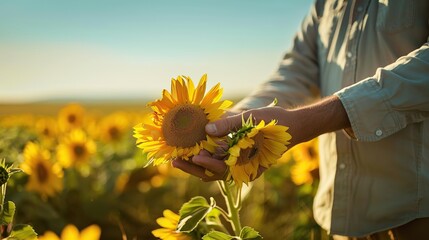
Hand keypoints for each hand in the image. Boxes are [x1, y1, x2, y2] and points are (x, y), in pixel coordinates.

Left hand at [173, 106, 299, 180]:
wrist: (292, 127)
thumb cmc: (275, 124)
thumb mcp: (253, 119)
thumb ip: (230, 124)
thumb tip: (207, 129)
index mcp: (246, 164)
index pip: (221, 168)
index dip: (205, 164)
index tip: (193, 156)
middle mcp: (241, 169)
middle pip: (212, 173)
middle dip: (193, 167)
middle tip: (173, 161)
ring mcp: (238, 166)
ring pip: (212, 170)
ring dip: (195, 164)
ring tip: (176, 157)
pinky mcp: (237, 159)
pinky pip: (218, 162)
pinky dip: (204, 158)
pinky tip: (192, 149)